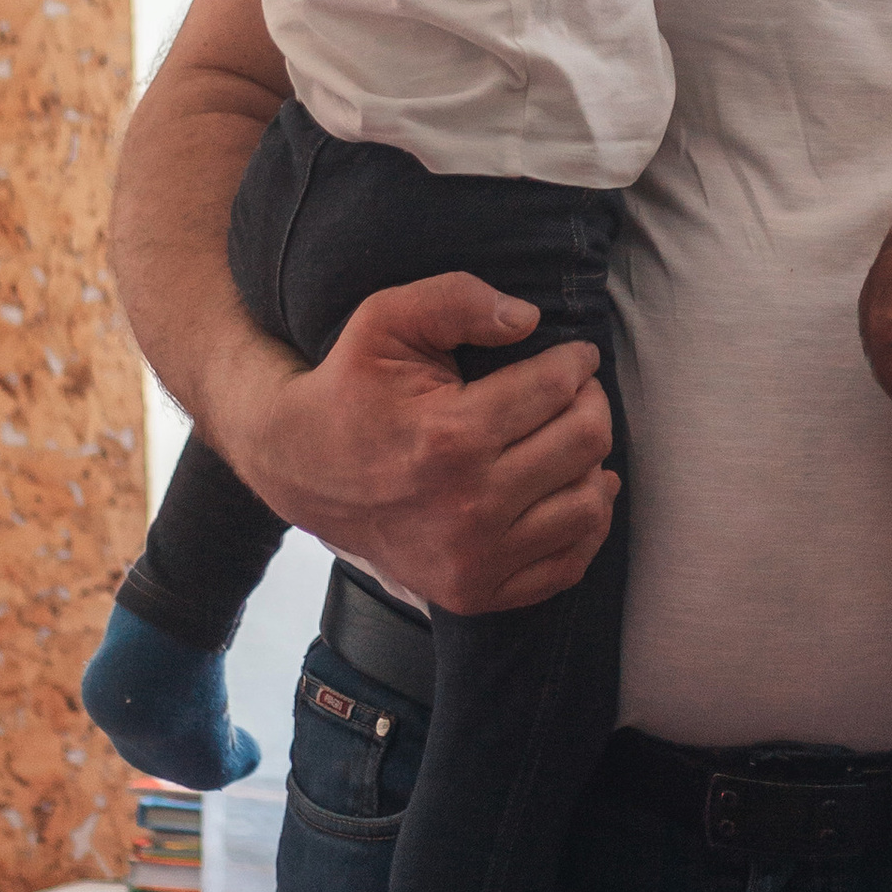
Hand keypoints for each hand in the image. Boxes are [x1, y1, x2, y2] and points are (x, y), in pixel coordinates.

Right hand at [227, 275, 617, 614]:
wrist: (298, 469)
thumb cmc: (349, 388)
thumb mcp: (385, 320)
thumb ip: (457, 299)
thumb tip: (528, 318)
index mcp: (451, 438)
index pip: (558, 388)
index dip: (576, 361)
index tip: (575, 355)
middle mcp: (468, 507)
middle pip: (584, 443)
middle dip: (591, 403)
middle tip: (576, 391)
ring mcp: (473, 559)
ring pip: (589, 505)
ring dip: (593, 462)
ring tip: (571, 437)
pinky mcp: (474, 592)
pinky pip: (568, 564)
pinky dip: (584, 524)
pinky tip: (571, 489)